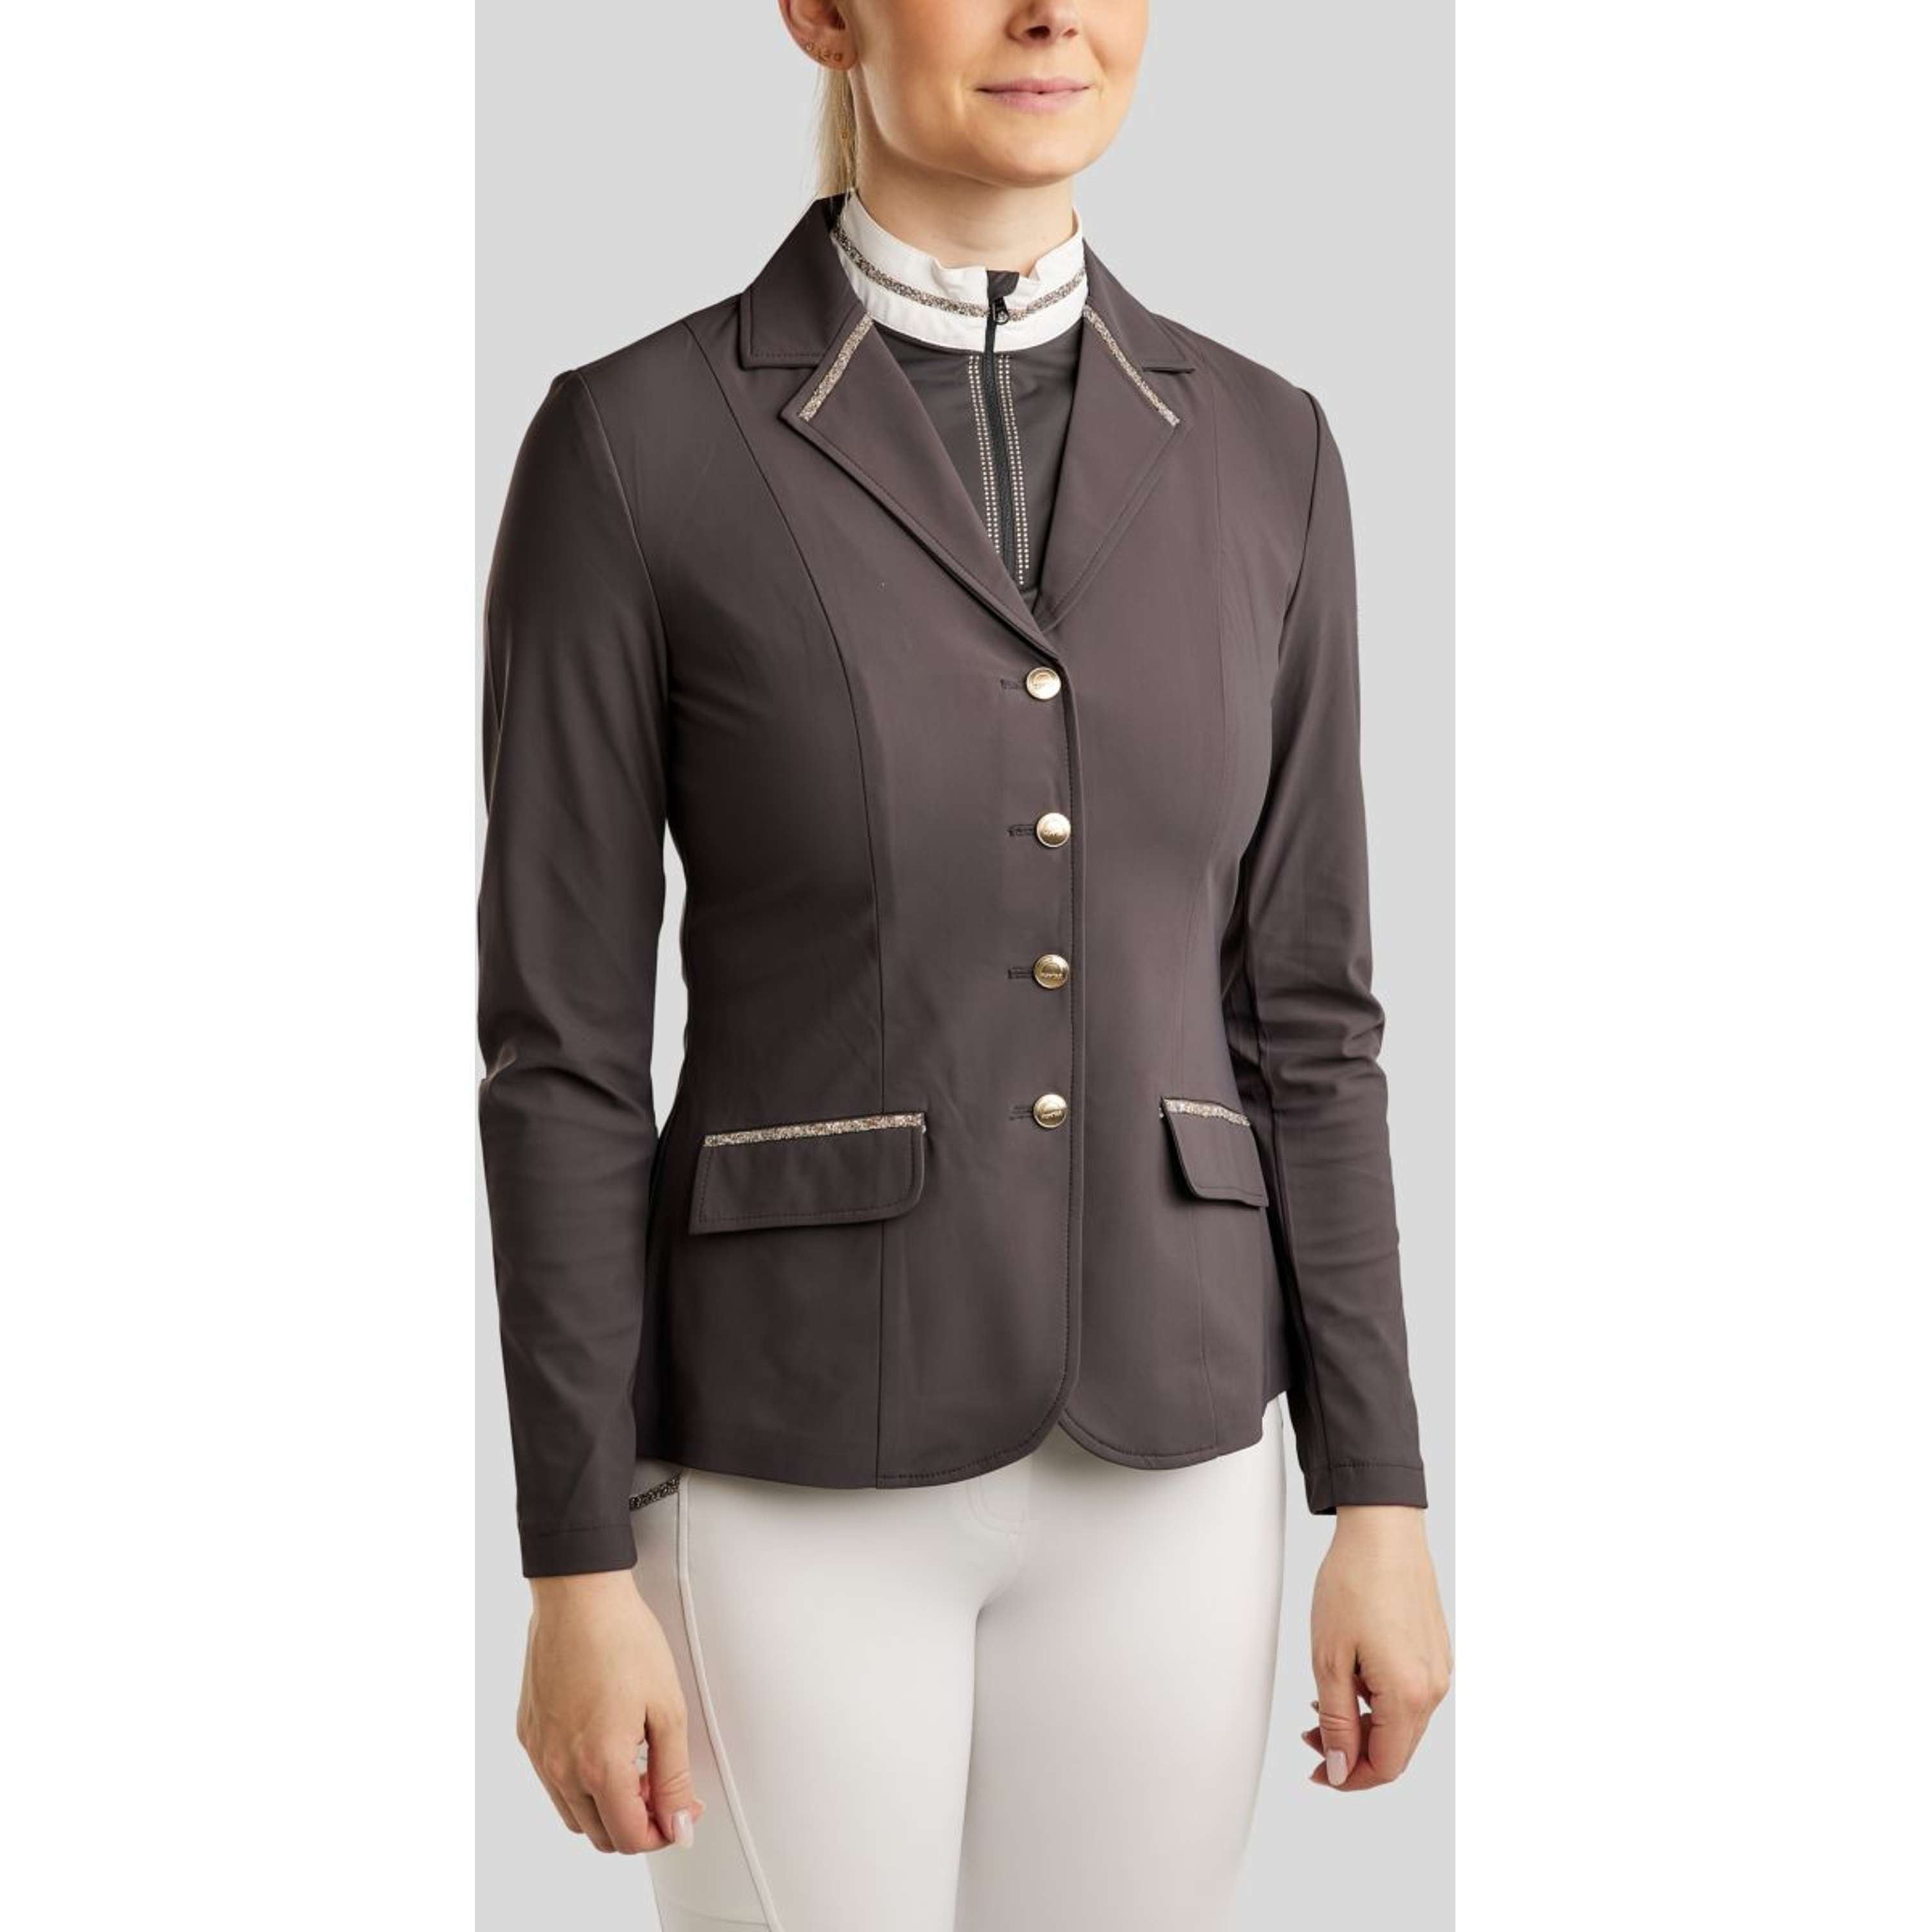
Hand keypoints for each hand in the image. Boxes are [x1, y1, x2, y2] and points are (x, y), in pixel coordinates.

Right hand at [517, 1570, 708, 1852]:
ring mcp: (540, 1753)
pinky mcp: (528, 1735)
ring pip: (574, 1814)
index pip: (630, 1838)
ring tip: (634, 1763)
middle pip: (601, 1835)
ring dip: (606, 1806)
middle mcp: (561, 1768)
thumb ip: (674, 1777)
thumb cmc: (624, 1639)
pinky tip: (604, 1743)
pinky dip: (580, 1781)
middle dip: (636, 1822)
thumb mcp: (668, 1709)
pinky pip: (553, 1781)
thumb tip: (680, 1824)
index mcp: (600, 1765)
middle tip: (660, 1784)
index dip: (664, 1832)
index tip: (680, 1810)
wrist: (579, 1597)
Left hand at [1301, 1505, 1450, 1791]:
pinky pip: (1409, 1695)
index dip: (1349, 1777)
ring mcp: (1438, 1669)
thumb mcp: (1329, 1658)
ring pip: (1402, 1723)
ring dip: (1364, 1725)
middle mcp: (1433, 1688)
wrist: (1383, 1529)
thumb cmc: (1353, 1582)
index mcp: (1409, 1695)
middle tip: (1312, 1736)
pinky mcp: (1435, 1651)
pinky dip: (1378, 1700)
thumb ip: (1337, 1721)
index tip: (1318, 1770)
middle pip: (1396, 1750)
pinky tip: (1350, 1678)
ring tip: (1324, 1701)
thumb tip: (1339, 1768)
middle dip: (1353, 1753)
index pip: (1385, 1766)